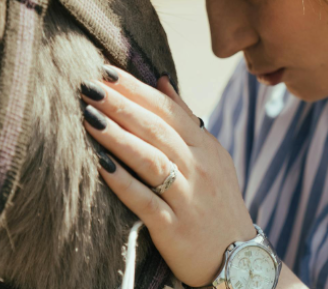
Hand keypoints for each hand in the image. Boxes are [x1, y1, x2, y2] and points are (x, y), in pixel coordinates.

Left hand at [80, 66, 255, 285]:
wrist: (237, 256)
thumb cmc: (217, 202)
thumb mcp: (211, 155)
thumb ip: (185, 118)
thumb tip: (161, 80)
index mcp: (205, 147)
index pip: (168, 109)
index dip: (137, 89)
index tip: (107, 71)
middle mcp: (199, 168)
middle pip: (157, 129)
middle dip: (122, 105)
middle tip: (90, 85)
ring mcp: (188, 198)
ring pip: (151, 160)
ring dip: (119, 137)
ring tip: (89, 117)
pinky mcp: (175, 228)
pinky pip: (146, 201)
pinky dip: (124, 182)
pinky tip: (101, 165)